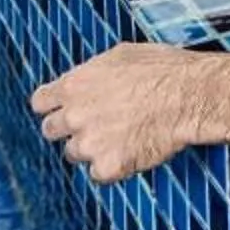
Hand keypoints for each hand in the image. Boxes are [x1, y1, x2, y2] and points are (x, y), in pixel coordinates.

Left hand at [32, 44, 214, 182]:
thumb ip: (92, 73)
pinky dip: (111, 167)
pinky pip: (98, 174)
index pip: (40, 102)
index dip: (52, 106)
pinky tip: (130, 151)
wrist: (189, 96)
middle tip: (92, 126)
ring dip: (90, 149)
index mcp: (74, 84)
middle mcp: (75, 114)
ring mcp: (89, 143)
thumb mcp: (120, 55)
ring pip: (73, 154)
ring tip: (119, 137)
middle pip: (50, 131)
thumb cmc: (164, 70)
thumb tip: (86, 79)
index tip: (62, 109)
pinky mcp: (108, 166)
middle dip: (68, 129)